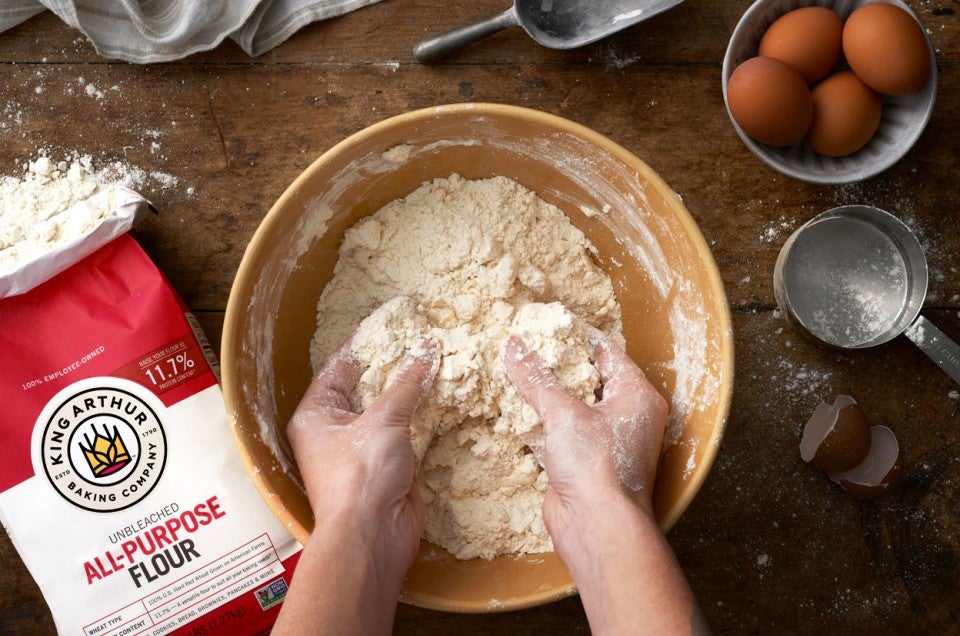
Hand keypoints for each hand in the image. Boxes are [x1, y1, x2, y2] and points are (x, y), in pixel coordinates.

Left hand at [278, 337, 436, 635]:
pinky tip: (442, 395)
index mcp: (316, 415)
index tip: (388, 324)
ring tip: (435, 361)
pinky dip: (422, 416)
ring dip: (410, 392)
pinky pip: (407, 432)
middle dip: (392, 367)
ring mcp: (363, 450)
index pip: (338, 369)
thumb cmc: (361, 474)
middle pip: (366, 388)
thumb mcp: (383, 419)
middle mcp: (335, 430)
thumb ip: (407, 382)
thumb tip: (426, 347)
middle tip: (417, 339)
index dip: (363, 346)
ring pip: (389, 411)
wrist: (373, 536)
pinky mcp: (389, 466)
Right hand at [503, 333, 708, 635]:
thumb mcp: (563, 412)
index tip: (552, 321)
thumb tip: (513, 346)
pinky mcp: (585, 463)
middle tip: (530, 344)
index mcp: (637, 395)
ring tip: (519, 372)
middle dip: (559, 364)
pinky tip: (517, 411)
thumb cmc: (597, 466)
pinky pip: (562, 433)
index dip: (579, 335)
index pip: (607, 353)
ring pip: (574, 407)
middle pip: (590, 378)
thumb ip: (536, 378)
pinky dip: (542, 422)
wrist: (597, 526)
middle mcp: (627, 416)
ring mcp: (606, 442)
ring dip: (548, 394)